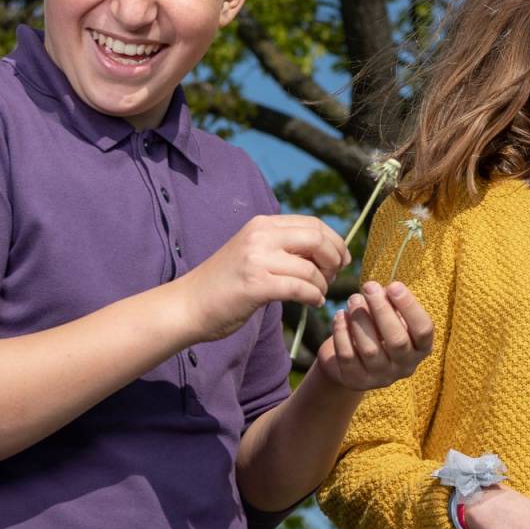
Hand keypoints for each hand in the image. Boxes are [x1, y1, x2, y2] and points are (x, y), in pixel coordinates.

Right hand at [181, 215, 347, 343]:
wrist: (187, 305)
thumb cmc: (225, 284)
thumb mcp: (254, 253)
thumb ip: (284, 247)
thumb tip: (327, 252)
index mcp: (262, 224)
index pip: (313, 223)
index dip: (335, 241)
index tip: (342, 259)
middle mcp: (260, 236)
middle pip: (317, 239)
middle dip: (334, 259)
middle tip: (333, 276)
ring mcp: (256, 259)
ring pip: (311, 267)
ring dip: (323, 284)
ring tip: (318, 294)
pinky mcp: (256, 285)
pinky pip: (300, 288)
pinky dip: (314, 296)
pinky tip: (312, 303)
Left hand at [314, 280, 432, 390]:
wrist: (353, 357)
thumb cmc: (379, 329)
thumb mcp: (391, 316)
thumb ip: (390, 304)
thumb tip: (378, 290)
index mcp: (421, 348)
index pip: (423, 330)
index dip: (409, 307)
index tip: (394, 285)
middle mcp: (405, 367)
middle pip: (397, 341)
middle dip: (382, 310)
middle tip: (369, 287)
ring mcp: (380, 377)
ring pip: (370, 349)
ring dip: (360, 319)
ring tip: (353, 299)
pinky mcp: (356, 381)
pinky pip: (347, 356)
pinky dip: (342, 332)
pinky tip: (340, 315)